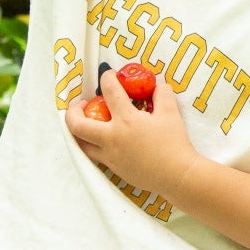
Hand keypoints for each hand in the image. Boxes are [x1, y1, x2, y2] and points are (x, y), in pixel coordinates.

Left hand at [64, 68, 201, 196]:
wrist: (177, 175)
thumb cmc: (174, 143)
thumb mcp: (171, 113)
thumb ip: (162, 94)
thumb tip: (157, 86)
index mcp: (126, 120)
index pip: (109, 91)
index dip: (107, 78)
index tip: (108, 75)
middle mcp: (112, 138)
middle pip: (77, 125)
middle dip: (73, 111)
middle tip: (81, 105)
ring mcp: (110, 156)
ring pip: (81, 144)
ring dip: (79, 131)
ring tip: (85, 123)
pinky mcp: (114, 169)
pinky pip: (95, 156)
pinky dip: (93, 145)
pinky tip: (103, 140)